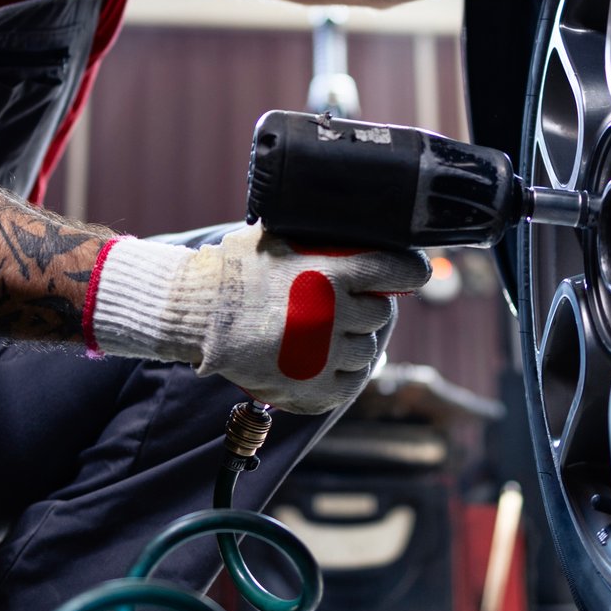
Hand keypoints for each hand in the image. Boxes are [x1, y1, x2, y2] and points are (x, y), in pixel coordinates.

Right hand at [84, 223, 430, 413]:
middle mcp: (334, 315)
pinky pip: (349, 384)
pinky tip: (331, 359)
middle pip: (382, 314)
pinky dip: (344, 372)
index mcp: (332, 273)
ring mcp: (323, 356)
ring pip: (368, 351)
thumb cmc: (235, 268)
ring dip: (358, 340)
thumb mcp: (279, 236)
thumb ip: (319, 236)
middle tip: (354, 302)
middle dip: (372, 306)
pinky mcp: (311, 389)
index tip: (413, 273)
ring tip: (335, 331)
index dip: (410, 271)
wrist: (197, 313)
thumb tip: (351, 222)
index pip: (399, 271)